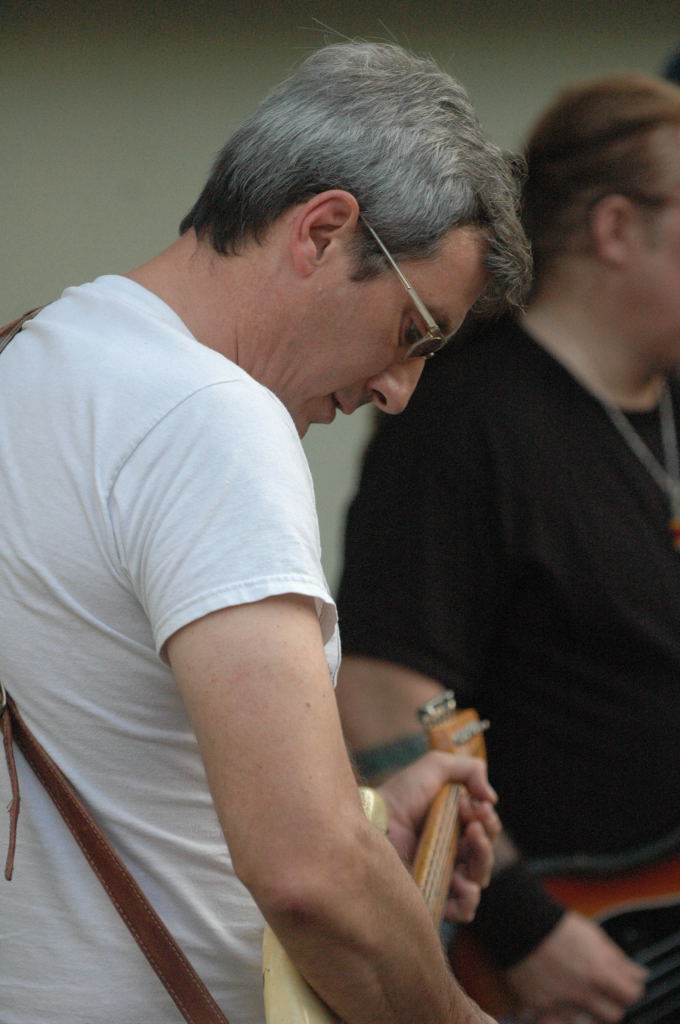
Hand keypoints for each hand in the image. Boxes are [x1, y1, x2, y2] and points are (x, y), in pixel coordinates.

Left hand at [377, 751, 499, 921]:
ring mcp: (443, 875)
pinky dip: (469, 898)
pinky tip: (461, 879)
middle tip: (471, 822)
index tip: (473, 805)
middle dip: (487, 835)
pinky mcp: (434, 897)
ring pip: (479, 878)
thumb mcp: (436, 767)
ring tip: (470, 840)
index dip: (487, 819)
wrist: (376, 820)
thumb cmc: (401, 795)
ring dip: (483, 859)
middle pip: (486, 853)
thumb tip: (492, 799)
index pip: (486, 830)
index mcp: (454, 826)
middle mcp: (451, 852)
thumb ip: (470, 770)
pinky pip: (464, 910)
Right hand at [506, 911, 647, 1022]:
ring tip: (574, 991)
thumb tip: (639, 974)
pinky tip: (557, 1004)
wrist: (520, 923)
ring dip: (584, 1009)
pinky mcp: (539, 1006)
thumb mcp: (594, 936)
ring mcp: (561, 1002)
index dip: (629, 988)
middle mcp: (582, 992)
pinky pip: (555, 1023)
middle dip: (611, 1004)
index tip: (623, 984)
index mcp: (599, 973)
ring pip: (585, 1022)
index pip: (631, 995)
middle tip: (600, 991)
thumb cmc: (557, 926)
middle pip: (613, 1016)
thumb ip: (618, 959)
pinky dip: (557, 1017)